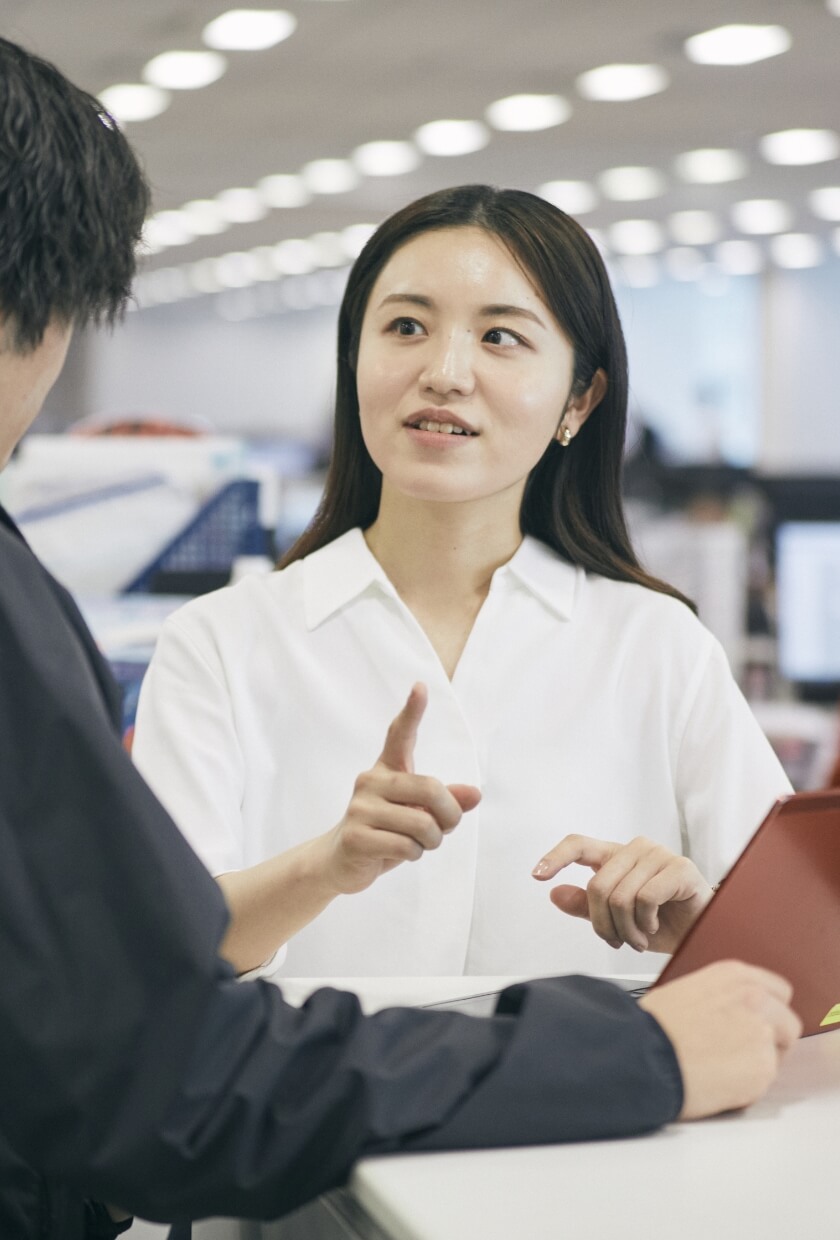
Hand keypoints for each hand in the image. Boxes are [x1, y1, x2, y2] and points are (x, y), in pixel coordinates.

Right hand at [318, 683, 480, 895]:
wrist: (340, 861)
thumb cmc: (386, 832)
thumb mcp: (420, 815)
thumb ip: (446, 802)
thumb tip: (475, 794)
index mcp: (387, 770)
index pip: (400, 735)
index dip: (412, 711)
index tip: (421, 686)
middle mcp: (370, 781)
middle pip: (430, 788)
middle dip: (449, 816)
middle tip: (445, 829)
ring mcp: (360, 807)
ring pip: (422, 824)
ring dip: (431, 842)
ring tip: (418, 844)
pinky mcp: (356, 836)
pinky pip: (405, 846)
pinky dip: (413, 855)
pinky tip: (399, 853)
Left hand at [532, 834, 713, 952]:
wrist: (702, 933)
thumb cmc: (662, 922)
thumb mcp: (617, 920)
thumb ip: (586, 907)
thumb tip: (554, 893)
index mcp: (615, 856)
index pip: (578, 844)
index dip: (555, 857)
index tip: (537, 875)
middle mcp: (635, 849)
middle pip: (597, 886)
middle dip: (604, 924)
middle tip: (618, 942)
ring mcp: (658, 855)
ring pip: (620, 896)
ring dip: (627, 930)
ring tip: (638, 939)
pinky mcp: (679, 868)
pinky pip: (644, 898)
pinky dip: (646, 923)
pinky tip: (655, 926)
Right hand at [639, 961, 801, 1118]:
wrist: (642, 1053)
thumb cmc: (653, 1027)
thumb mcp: (689, 991)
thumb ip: (723, 999)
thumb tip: (733, 1014)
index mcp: (735, 976)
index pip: (779, 992)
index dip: (769, 1012)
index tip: (758, 1024)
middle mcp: (755, 998)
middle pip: (788, 1023)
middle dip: (771, 1040)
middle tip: (743, 1053)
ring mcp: (762, 1032)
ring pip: (777, 1055)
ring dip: (756, 1063)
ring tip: (723, 1069)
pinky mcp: (763, 1067)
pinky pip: (764, 1081)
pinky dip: (746, 1087)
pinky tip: (718, 1082)